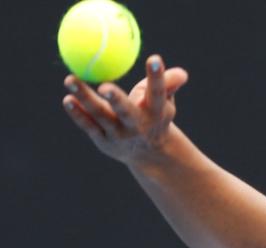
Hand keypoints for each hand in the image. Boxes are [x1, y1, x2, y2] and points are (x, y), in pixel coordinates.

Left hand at [62, 54, 188, 166]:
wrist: (149, 154)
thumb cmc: (155, 117)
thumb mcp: (165, 102)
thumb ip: (169, 84)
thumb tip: (182, 74)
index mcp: (157, 113)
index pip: (158, 93)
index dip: (157, 77)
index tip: (155, 59)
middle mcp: (138, 126)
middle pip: (126, 111)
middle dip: (117, 100)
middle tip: (105, 87)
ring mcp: (119, 135)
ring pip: (101, 115)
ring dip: (86, 98)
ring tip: (70, 79)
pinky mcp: (104, 141)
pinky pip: (89, 125)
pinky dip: (77, 113)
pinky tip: (68, 99)